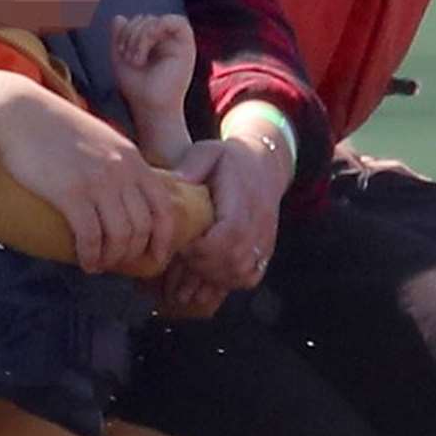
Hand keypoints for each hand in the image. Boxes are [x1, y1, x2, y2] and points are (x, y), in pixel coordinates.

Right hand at [0, 80, 177, 275]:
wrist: (20, 114)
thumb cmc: (55, 128)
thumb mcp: (101, 138)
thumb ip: (119, 162)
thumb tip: (128, 194)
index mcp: (132, 158)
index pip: (164, 207)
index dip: (165, 239)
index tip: (156, 257)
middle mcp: (121, 171)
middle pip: (143, 227)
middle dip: (133, 253)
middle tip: (119, 263)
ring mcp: (97, 181)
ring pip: (120, 236)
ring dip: (112, 258)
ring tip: (100, 265)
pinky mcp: (71, 192)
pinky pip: (91, 236)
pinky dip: (92, 256)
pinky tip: (86, 261)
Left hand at [110, 13, 195, 117]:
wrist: (150, 108)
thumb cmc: (137, 88)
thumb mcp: (120, 59)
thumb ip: (118, 37)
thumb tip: (119, 17)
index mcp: (152, 43)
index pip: (137, 22)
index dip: (125, 31)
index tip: (120, 51)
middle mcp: (166, 41)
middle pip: (145, 18)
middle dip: (130, 34)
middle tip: (128, 58)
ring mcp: (177, 43)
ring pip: (155, 20)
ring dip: (140, 36)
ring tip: (136, 59)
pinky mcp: (187, 47)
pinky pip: (178, 22)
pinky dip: (158, 27)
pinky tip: (148, 43)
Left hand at [152, 136, 287, 317]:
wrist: (265, 165)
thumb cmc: (230, 159)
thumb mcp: (208, 152)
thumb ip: (189, 168)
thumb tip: (171, 182)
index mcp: (243, 199)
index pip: (230, 234)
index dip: (203, 247)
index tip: (182, 245)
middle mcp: (258, 223)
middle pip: (234, 260)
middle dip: (202, 266)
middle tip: (180, 259)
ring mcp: (263, 240)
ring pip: (242, 273)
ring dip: (213, 278)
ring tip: (189, 272)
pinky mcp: (264, 250)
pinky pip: (250, 277)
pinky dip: (228, 283)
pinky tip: (207, 277)